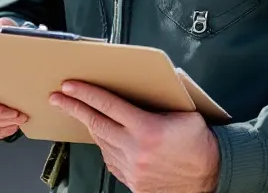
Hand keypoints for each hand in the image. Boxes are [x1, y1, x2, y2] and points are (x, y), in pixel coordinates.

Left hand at [50, 81, 219, 192]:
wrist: (210, 180)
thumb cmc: (200, 146)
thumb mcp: (186, 115)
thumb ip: (162, 102)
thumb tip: (141, 87)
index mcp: (147, 129)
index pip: (108, 105)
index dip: (85, 93)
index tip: (69, 86)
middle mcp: (135, 149)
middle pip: (96, 123)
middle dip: (73, 108)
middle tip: (57, 98)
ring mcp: (131, 168)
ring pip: (101, 142)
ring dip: (89, 126)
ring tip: (80, 113)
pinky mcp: (132, 182)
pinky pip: (110, 159)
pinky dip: (104, 145)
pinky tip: (104, 136)